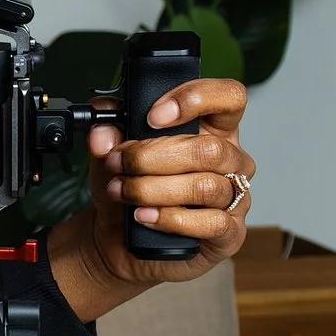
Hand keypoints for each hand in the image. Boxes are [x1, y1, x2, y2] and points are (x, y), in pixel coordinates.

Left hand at [48, 77, 255, 321]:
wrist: (115, 237)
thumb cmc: (126, 187)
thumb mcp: (108, 153)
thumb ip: (105, 132)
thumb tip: (101, 132)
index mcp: (211, 128)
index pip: (229, 98)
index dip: (196, 99)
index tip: (153, 116)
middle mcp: (230, 160)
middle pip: (210, 149)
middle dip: (152, 157)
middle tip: (119, 163)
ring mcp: (234, 197)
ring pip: (206, 187)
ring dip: (154, 189)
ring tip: (122, 192)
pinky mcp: (229, 233)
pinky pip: (212, 223)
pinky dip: (171, 219)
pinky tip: (145, 216)